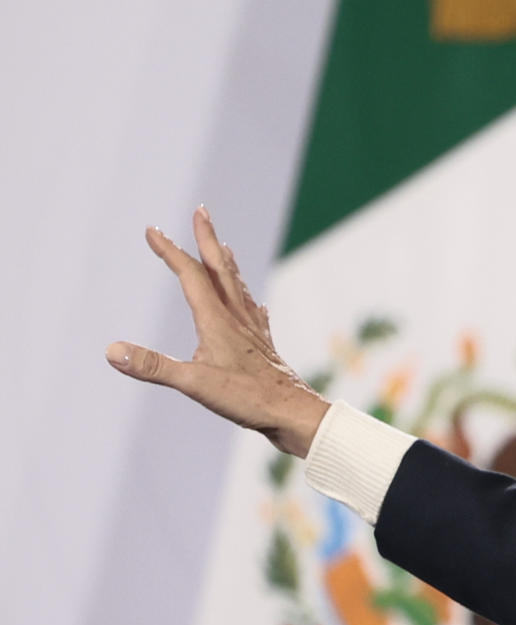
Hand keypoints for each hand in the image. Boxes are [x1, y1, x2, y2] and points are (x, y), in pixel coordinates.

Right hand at [105, 206, 328, 456]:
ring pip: (238, 287)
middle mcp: (237, 318)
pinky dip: (248, 301)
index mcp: (217, 320)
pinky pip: (255, 314)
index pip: (190, 276)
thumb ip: (153, 366)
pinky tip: (254, 304)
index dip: (170, 251)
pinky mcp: (264, 347)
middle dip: (207, 238)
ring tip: (222, 247)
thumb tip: (112, 350)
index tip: (153, 230)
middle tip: (201, 211)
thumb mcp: (194, 384)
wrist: (294, 414)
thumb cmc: (248, 399)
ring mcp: (253, 331)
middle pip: (220, 269)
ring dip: (226, 263)